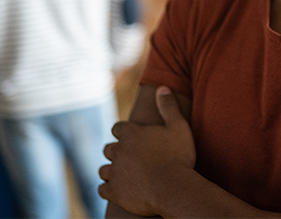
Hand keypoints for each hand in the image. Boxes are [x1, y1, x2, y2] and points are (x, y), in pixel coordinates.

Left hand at [99, 86, 195, 215]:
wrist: (174, 188)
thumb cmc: (178, 157)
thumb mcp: (178, 127)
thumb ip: (168, 106)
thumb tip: (162, 88)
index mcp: (131, 133)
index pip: (117, 128)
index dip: (124, 133)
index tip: (133, 139)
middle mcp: (118, 150)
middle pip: (108, 149)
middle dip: (117, 153)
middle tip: (131, 159)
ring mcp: (114, 172)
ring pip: (104, 170)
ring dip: (112, 171)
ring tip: (125, 176)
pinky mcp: (113, 192)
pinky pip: (102, 189)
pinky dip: (109, 190)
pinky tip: (120, 191)